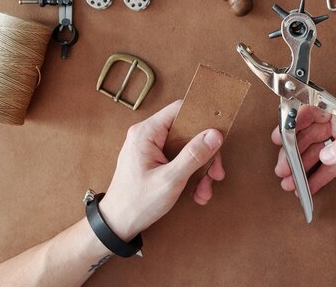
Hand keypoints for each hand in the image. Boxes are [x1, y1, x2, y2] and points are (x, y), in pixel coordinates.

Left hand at [99, 100, 224, 240]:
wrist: (117, 225)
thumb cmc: (137, 202)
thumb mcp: (170, 179)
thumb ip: (193, 155)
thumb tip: (215, 134)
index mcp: (147, 132)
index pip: (180, 109)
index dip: (202, 118)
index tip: (219, 133)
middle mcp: (148, 135)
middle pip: (188, 132)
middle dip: (205, 154)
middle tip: (216, 173)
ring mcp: (151, 148)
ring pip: (187, 148)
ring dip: (200, 169)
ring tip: (204, 191)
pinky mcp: (155, 160)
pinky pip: (180, 160)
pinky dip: (191, 175)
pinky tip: (196, 193)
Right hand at [272, 92, 335, 194]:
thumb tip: (325, 152)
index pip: (315, 109)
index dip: (295, 121)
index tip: (281, 136)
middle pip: (312, 133)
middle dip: (295, 151)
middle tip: (282, 167)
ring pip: (319, 151)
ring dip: (302, 166)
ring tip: (289, 182)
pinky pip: (332, 166)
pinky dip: (318, 176)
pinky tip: (307, 187)